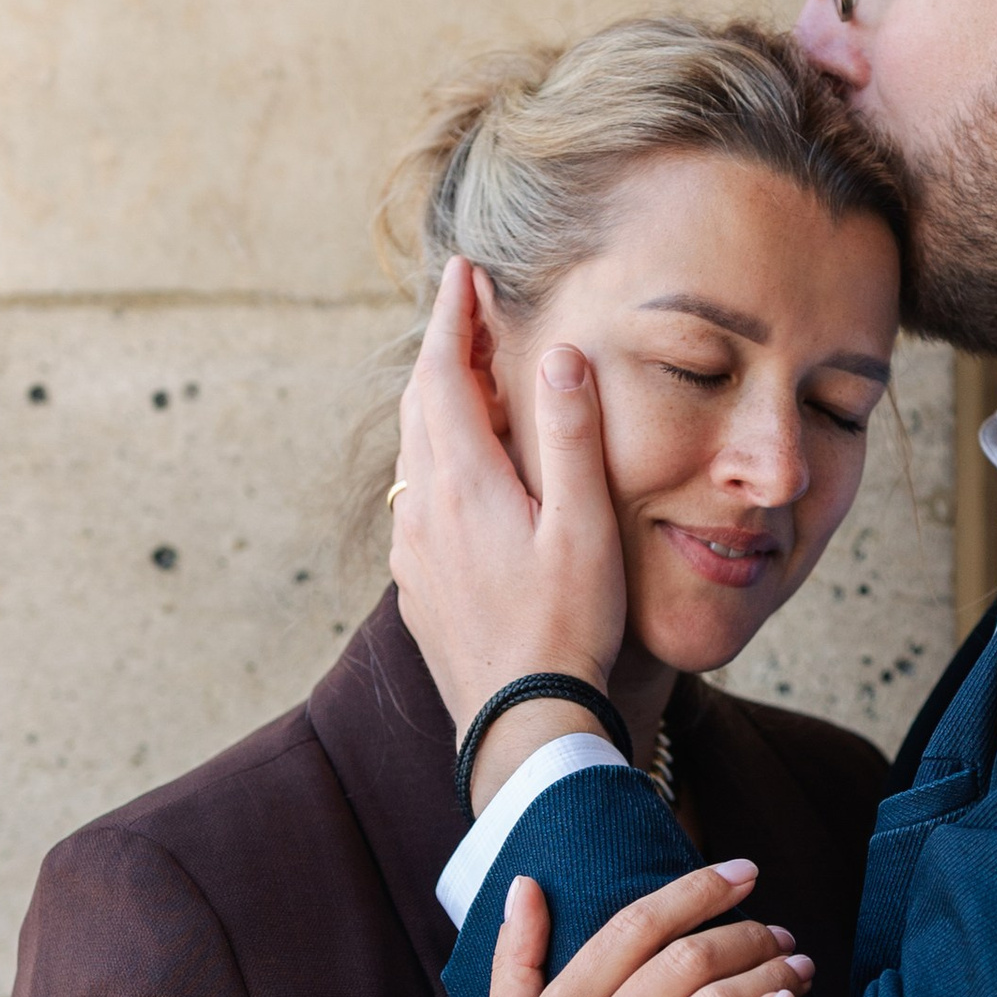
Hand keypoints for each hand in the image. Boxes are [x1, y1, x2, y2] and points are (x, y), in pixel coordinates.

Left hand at [389, 258, 627, 793]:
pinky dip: (437, 458)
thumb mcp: (583, 525)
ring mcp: (413, 551)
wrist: (522, 724)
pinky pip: (417, 498)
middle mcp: (423, 509)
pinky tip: (465, 473)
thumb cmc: (566, 627)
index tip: (462, 272)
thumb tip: (557, 354)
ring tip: (468, 379)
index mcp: (463, 482)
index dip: (452, 316)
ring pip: (414, 453)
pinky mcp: (416, 585)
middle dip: (442, 351)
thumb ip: (569, 435)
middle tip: (468, 312)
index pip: (442, 373)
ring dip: (437, 405)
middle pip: (420, 406)